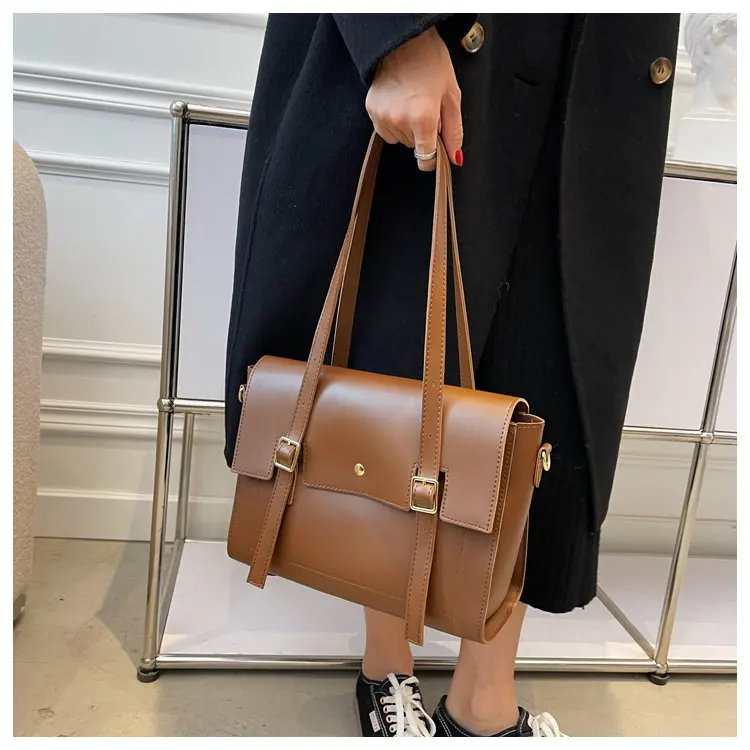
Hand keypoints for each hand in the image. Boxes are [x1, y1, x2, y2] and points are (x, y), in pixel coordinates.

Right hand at [366, 27, 462, 171]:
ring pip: (400, 140)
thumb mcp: (451, 95)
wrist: (404, 40)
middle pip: (414, 147)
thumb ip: (454, 131)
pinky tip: (399, 104)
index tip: (437, 152)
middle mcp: (400, 120)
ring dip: (408, 129)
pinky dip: (394, 124)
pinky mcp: (372, 111)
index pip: (426, 159)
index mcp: (423, 118)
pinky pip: (386, 131)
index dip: (434, 158)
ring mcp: (383, 116)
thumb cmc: (431, 62)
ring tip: (412, 103)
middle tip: (427, 109)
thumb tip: (455, 158)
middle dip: (423, 135)